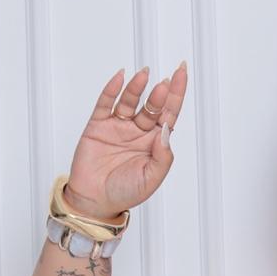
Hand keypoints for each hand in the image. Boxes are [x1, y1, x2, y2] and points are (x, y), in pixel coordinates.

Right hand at [65, 63, 188, 218]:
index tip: (182, 73)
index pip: (169, 114)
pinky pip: (106, 103)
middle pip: (152, 106)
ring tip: (144, 76)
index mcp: (154, 143)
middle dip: (160, 93)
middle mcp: (138, 131)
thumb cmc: (125, 193)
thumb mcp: (151, 179)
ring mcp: (118, 126)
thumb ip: (162, 157)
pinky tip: (120, 78)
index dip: (177, 94)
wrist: (95, 202)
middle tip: (166, 83)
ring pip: (130, 101)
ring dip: (137, 88)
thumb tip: (168, 131)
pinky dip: (112, 90)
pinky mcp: (98, 126)